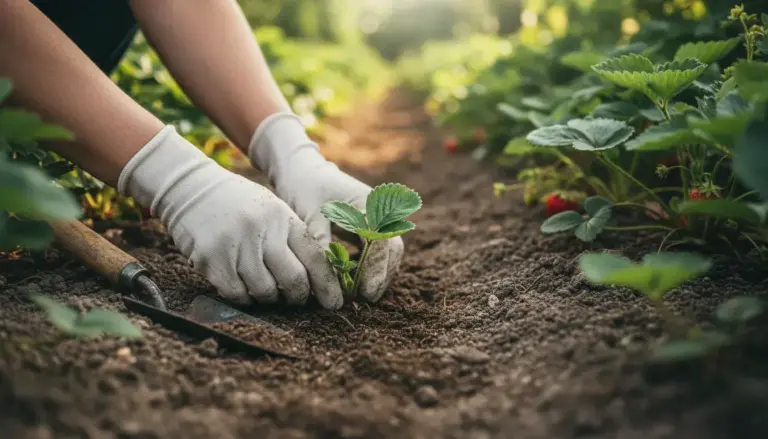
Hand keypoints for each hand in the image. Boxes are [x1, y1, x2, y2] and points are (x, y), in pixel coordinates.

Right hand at [118, 126, 342, 308]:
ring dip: (269, 297)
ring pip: (265, 291)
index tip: (334, 303)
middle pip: (293, 280)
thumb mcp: (272, 210)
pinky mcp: (211, 260)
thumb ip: (292, 239)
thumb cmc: (239, 205)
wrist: (191, 188)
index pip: (315, 256)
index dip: (327, 284)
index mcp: (283, 217)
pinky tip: (243, 287)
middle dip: (299, 296)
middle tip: (296, 299)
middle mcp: (262, 230)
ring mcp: (235, 245)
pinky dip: (244, 297)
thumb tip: (316, 279)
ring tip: (265, 287)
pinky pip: (237, 294)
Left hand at [249, 113, 403, 302]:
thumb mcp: (309, 215)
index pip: (381, 242)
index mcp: (370, 204)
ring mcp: (376, 217)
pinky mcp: (368, 225)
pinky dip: (370, 266)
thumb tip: (328, 279)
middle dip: (381, 275)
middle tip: (366, 299)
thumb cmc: (303, 188)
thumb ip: (321, 244)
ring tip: (362, 295)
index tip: (366, 292)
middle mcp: (379, 210)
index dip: (376, 269)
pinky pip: (376, 249)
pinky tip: (356, 281)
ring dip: (378, 273)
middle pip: (392, 248)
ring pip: (388, 251)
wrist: (300, 170)